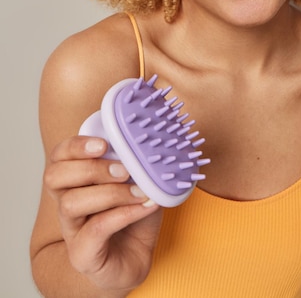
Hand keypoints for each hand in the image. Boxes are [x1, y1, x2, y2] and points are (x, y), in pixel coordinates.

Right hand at [44, 135, 162, 291]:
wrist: (136, 258)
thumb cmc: (133, 215)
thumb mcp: (136, 181)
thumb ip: (133, 162)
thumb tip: (144, 142)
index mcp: (74, 180)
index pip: (59, 155)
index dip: (76, 146)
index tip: (104, 143)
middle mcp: (65, 202)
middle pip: (55, 176)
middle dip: (91, 168)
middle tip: (123, 170)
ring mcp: (71, 230)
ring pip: (70, 203)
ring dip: (109, 193)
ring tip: (139, 192)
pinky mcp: (82, 254)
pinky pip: (95, 229)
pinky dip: (123, 214)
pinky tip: (145, 206)